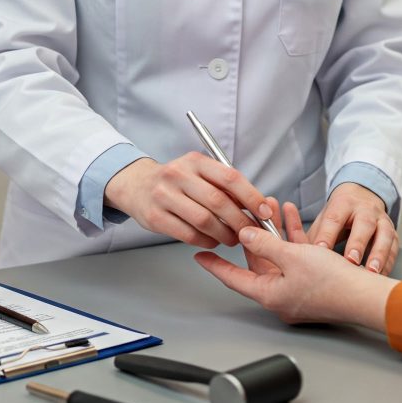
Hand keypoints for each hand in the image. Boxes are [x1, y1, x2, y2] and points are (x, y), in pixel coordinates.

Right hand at [104, 153, 274, 248]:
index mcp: (195, 161)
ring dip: (224, 234)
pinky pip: (188, 235)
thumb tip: (256, 205)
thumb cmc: (176, 181)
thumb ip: (223, 185)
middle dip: (240, 221)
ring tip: (232, 238)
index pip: (230, 178)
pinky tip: (212, 240)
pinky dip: (206, 241)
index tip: (265, 212)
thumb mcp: (198, 172)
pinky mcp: (155, 217)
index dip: (251, 197)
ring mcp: (164, 196)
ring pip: (204, 221)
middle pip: (218, 201)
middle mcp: (178, 175)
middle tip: (250, 232)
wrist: (136, 185)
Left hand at [195, 201, 396, 330]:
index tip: (200, 256)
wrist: (365, 296)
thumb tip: (245, 235)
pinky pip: (295, 258)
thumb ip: (265, 244)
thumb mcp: (292, 257)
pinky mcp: (312, 283)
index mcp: (269, 294)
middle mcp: (280, 295)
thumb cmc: (333, 283)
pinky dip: (292, 238)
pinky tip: (292, 216)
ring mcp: (296, 290)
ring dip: (274, 231)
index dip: (216, 265)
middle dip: (253, 234)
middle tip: (243, 214)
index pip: (233, 278)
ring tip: (270, 205)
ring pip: (278, 256)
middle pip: (257, 262)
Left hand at [308, 183, 397, 273]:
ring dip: (378, 255)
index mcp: (343, 204)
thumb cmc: (338, 215)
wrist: (363, 198)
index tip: (320, 252)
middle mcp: (365, 210)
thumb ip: (313, 236)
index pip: (334, 219)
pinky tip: (381, 278)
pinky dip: (388, 264)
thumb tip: (296, 255)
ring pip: (384, 236)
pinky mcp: (393, 234)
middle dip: (357, 243)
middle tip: (350, 261)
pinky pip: (394, 249)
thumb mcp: (323, 218)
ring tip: (371, 273)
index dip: (327, 235)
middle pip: (363, 224)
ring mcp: (382, 221)